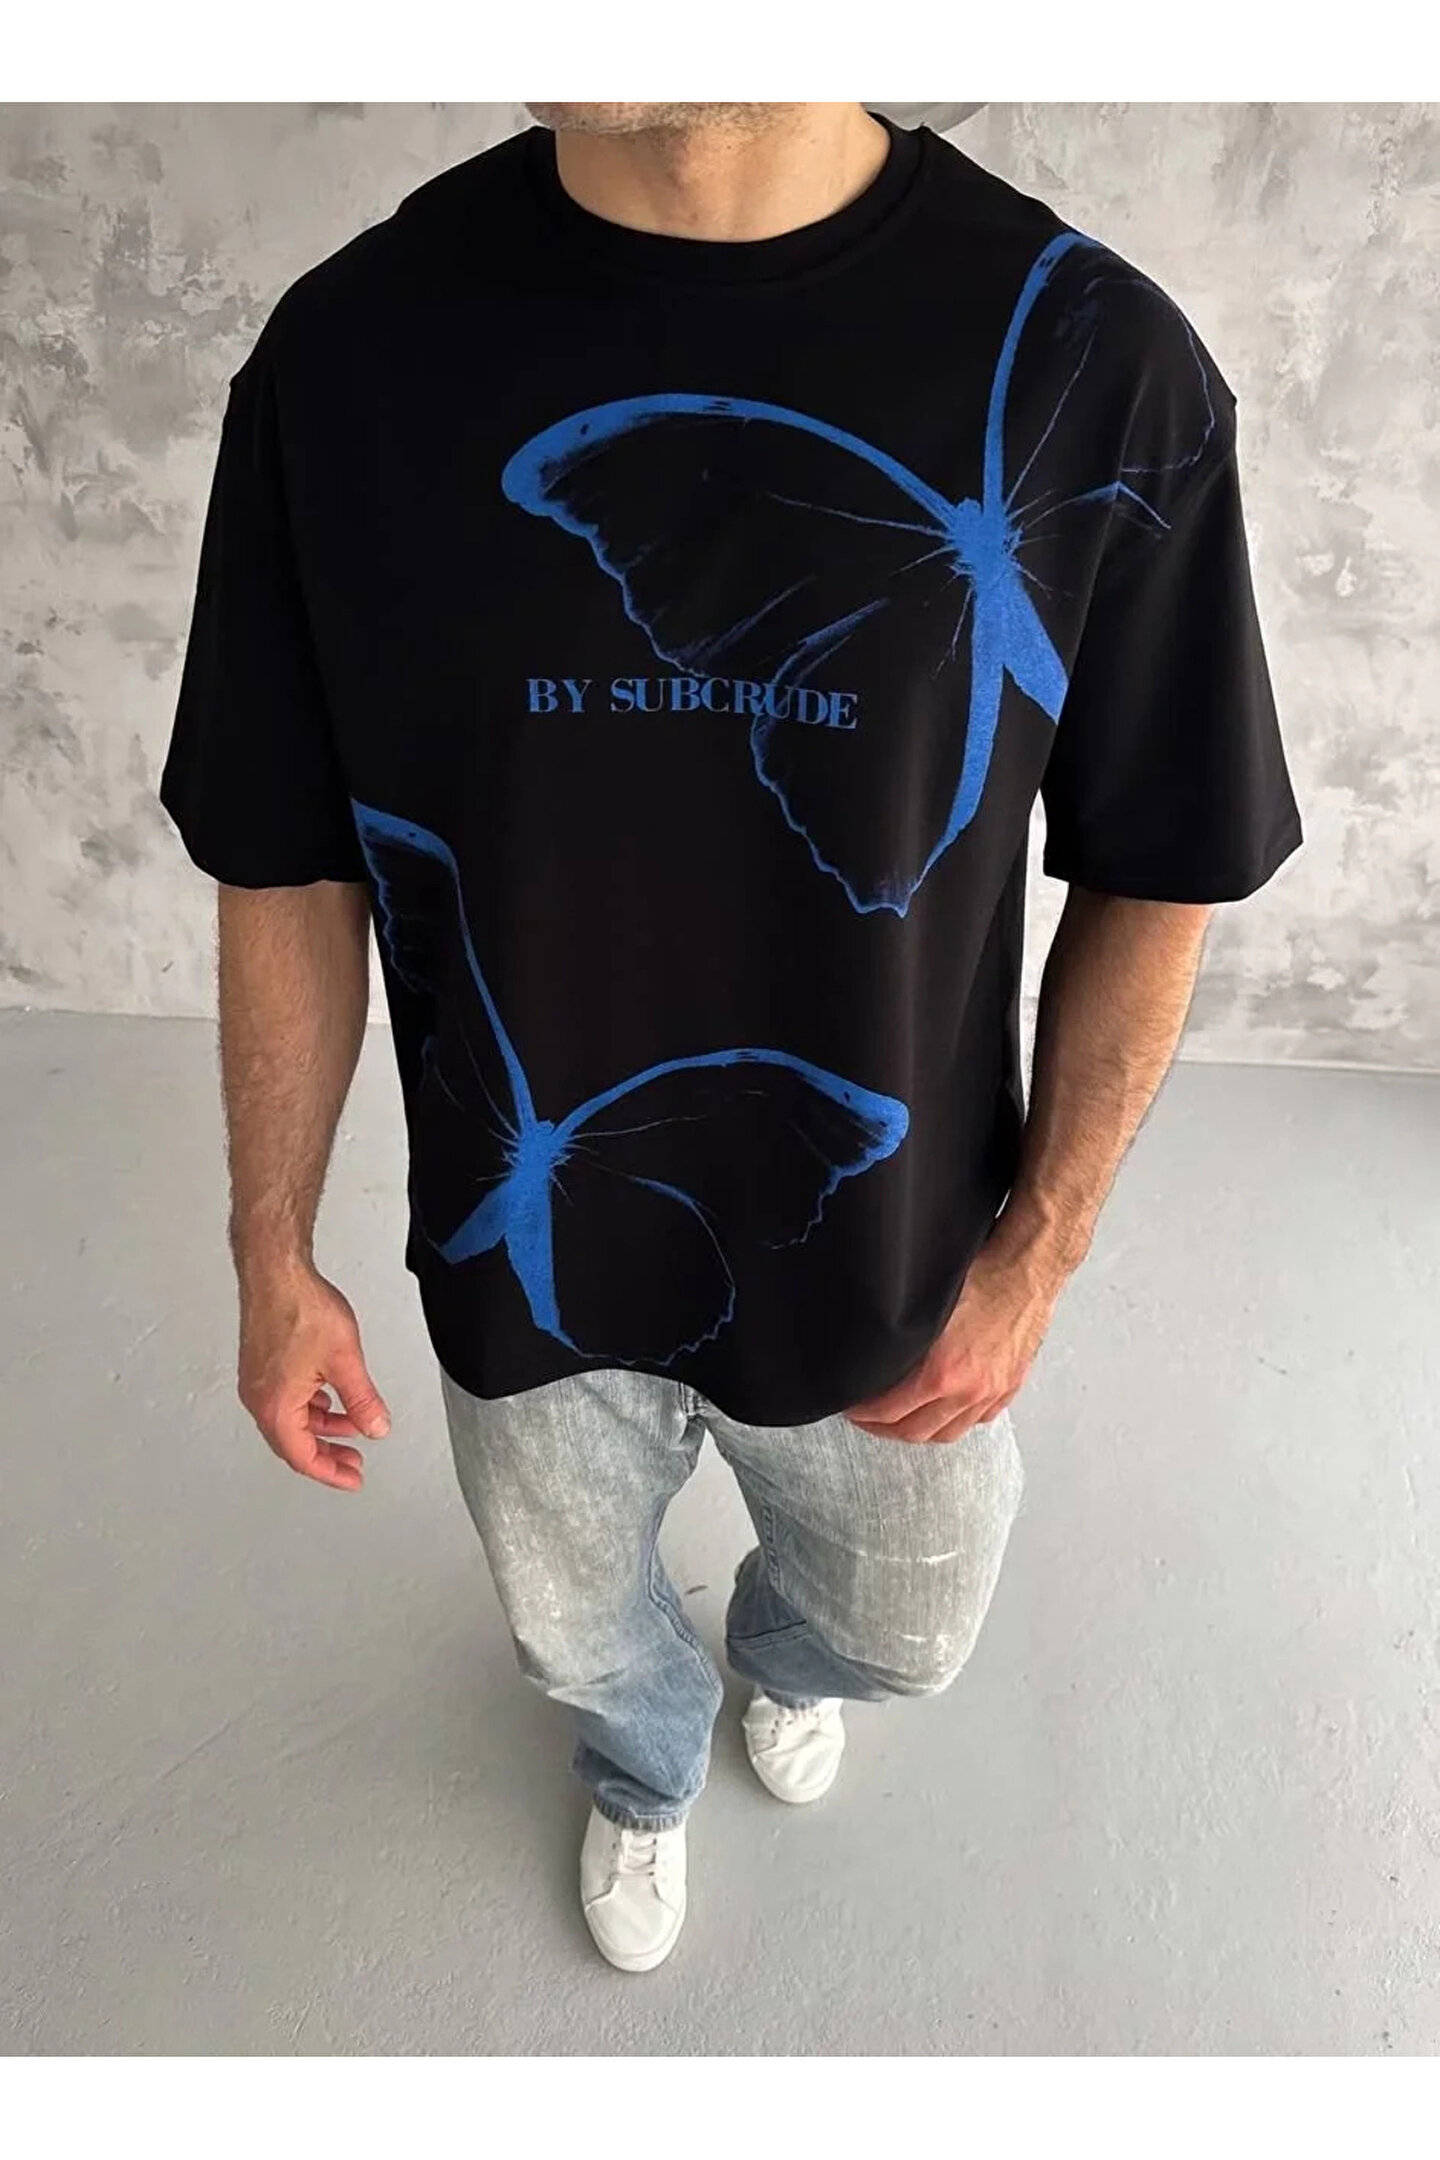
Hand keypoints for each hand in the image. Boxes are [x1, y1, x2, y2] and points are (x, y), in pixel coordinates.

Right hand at [237, 1260, 390, 1490]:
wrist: (275, 1272)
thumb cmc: (299, 1307)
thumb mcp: (345, 1360)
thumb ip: (362, 1400)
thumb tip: (375, 1427)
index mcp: (276, 1405)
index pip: (303, 1456)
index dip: (331, 1472)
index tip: (352, 1478)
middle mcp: (260, 1398)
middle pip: (294, 1443)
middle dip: (328, 1453)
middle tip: (354, 1462)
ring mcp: (257, 1382)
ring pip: (290, 1420)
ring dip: (322, 1427)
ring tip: (352, 1426)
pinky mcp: (261, 1365)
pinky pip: (285, 1400)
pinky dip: (310, 1407)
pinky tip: (329, 1399)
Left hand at [845, 1218, 1069, 1443]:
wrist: (1028, 1270)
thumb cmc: (981, 1274)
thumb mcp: (924, 1303)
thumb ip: (899, 1335)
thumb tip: (870, 1349)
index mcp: (942, 1372)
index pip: (889, 1412)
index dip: (862, 1413)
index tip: (850, 1405)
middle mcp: (968, 1390)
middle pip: (914, 1432)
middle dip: (882, 1428)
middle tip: (866, 1416)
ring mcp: (991, 1392)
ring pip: (946, 1433)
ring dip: (918, 1430)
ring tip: (899, 1419)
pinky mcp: (1008, 1387)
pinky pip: (976, 1420)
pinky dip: (954, 1421)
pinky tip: (941, 1410)